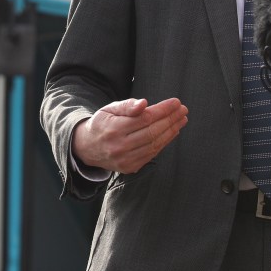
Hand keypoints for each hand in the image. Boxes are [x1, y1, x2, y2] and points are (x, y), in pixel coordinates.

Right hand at [72, 97, 188, 173]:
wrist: (87, 147)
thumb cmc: (102, 123)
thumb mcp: (109, 109)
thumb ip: (127, 106)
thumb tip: (144, 103)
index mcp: (114, 128)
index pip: (145, 118)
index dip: (163, 110)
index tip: (176, 102)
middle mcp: (120, 146)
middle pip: (152, 132)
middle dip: (171, 120)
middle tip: (183, 110)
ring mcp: (125, 159)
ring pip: (154, 144)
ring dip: (171, 131)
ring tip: (181, 120)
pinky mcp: (129, 167)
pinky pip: (151, 154)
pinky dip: (164, 142)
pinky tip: (172, 132)